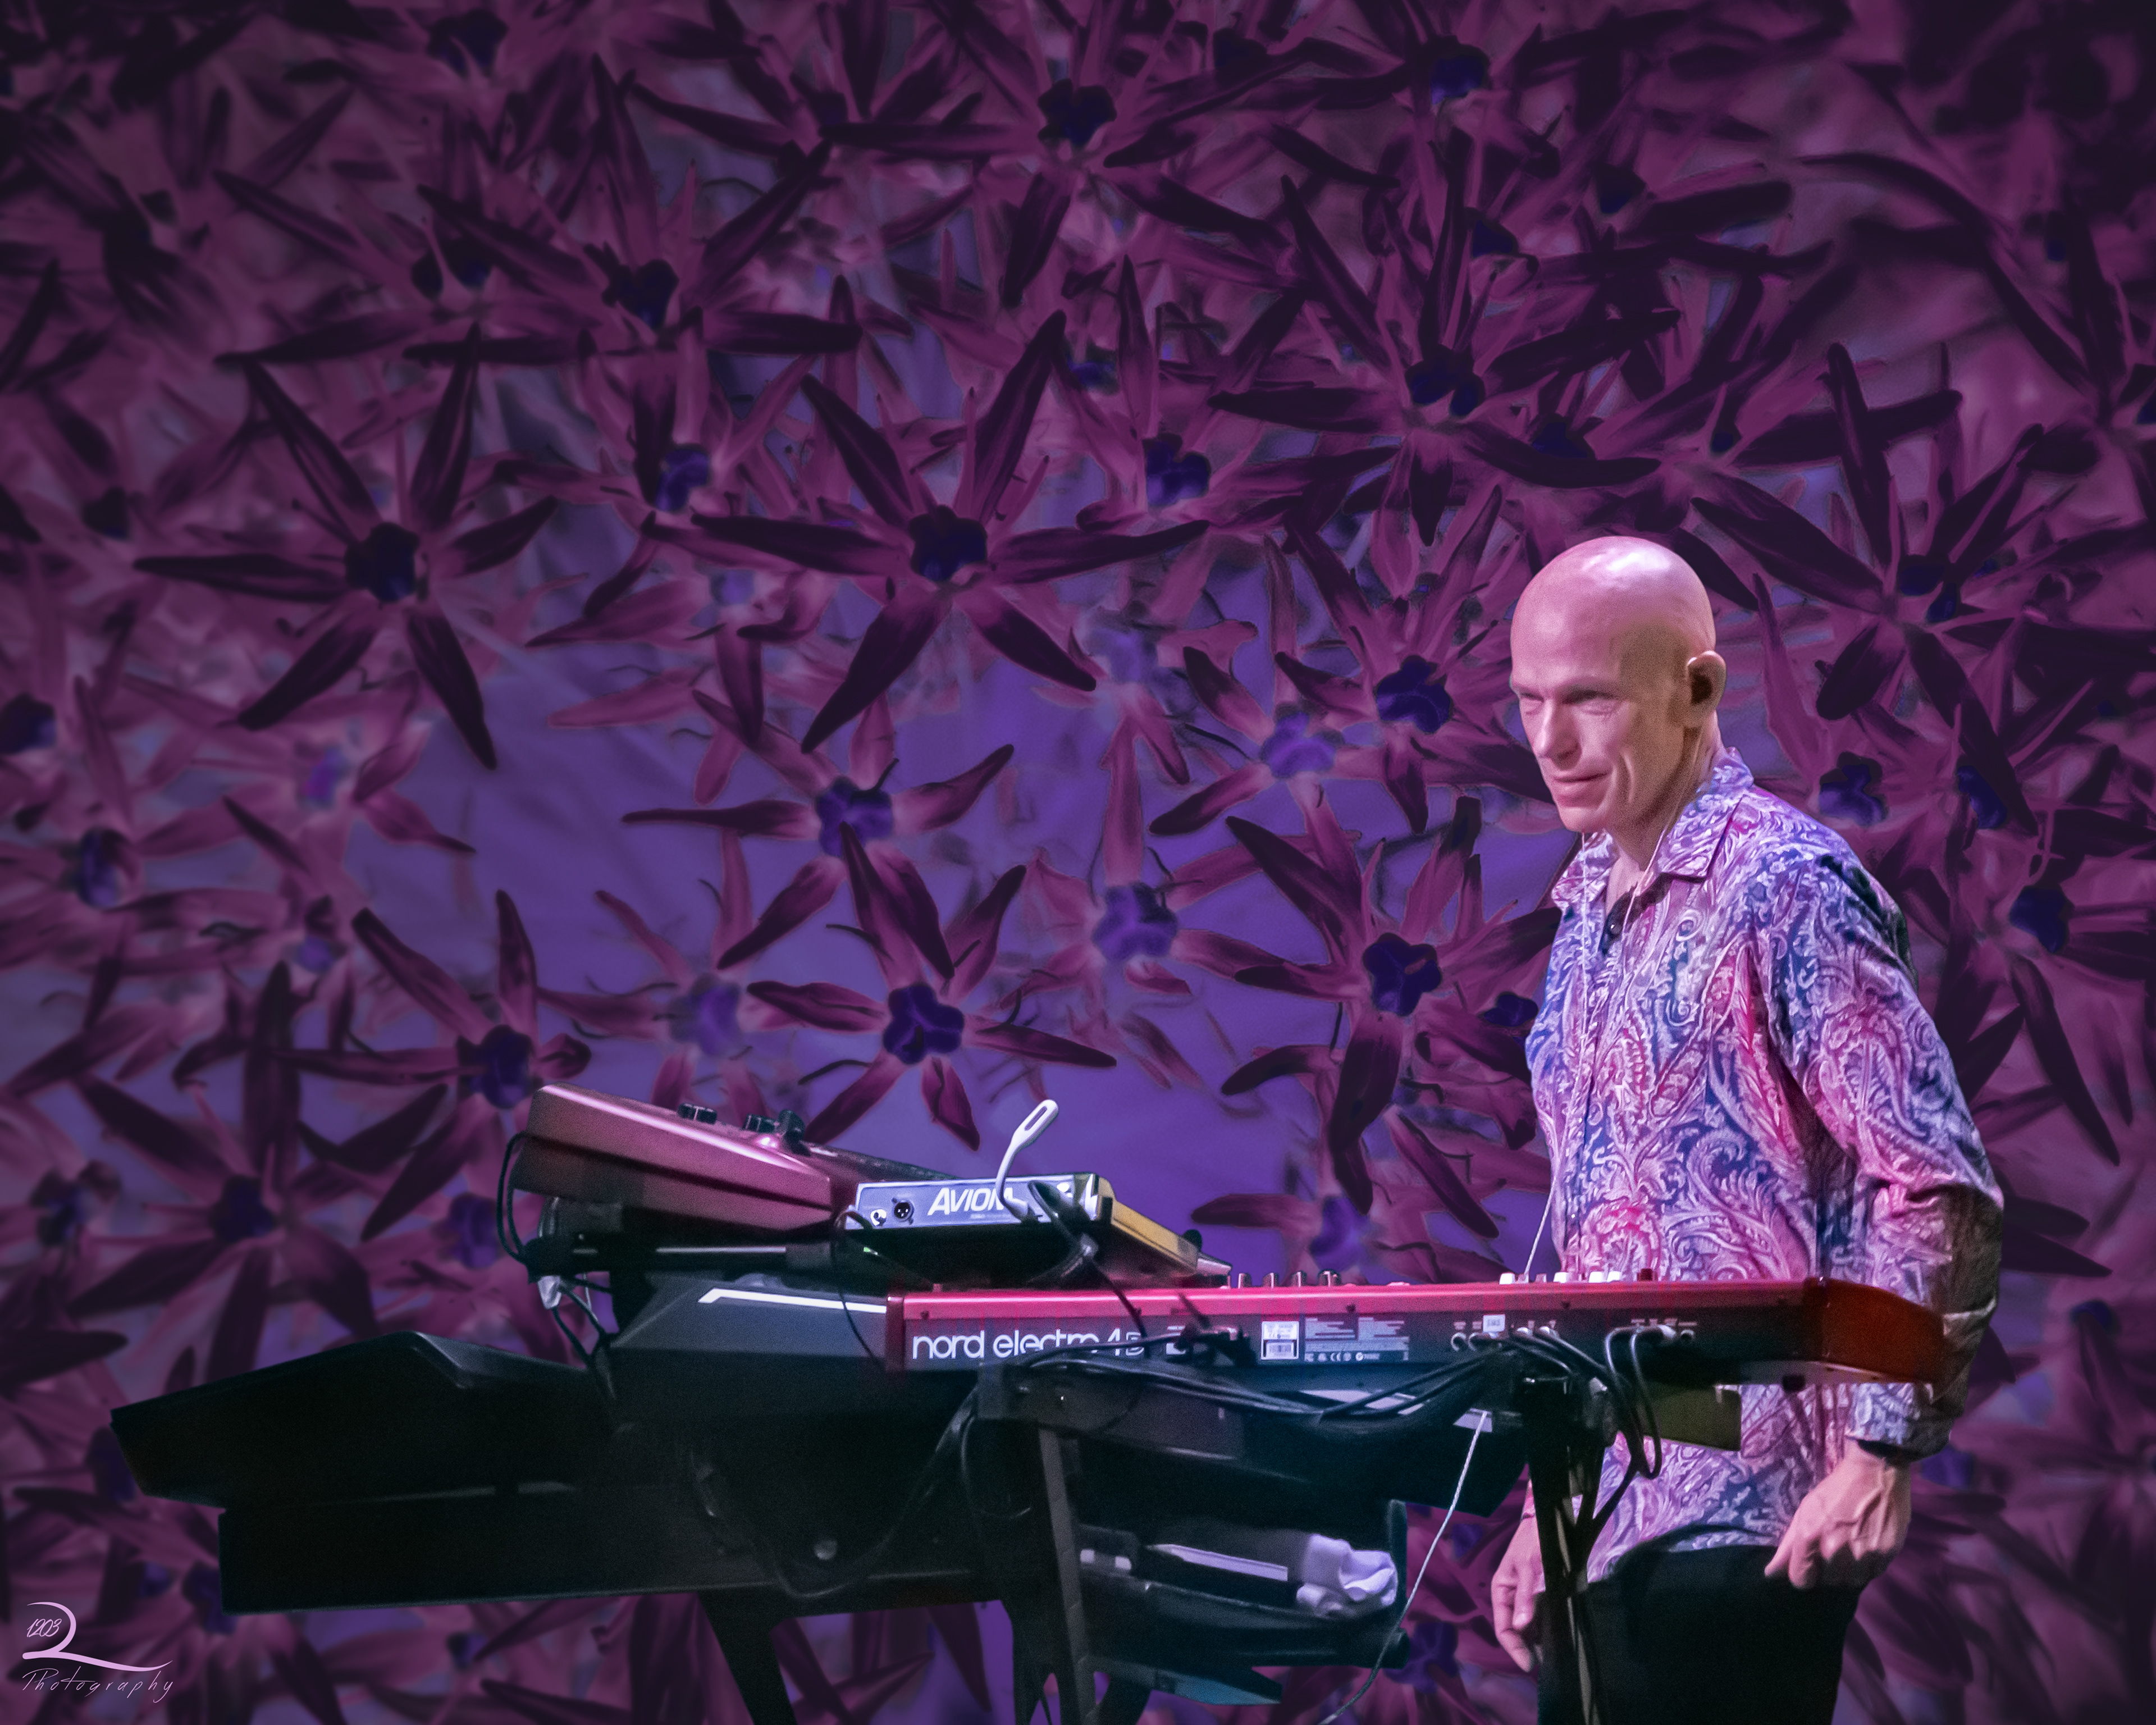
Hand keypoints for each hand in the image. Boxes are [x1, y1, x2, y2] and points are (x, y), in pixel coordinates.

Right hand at [1489, 1512, 1544, 1670]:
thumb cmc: (1534, 1540)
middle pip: (1516, 1630)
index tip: (1529, 1664)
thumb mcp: (1529, 1566)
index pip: (1503, 1626)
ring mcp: (1529, 1597)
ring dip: (1539, 1641)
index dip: (1514, 1647)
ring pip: (1530, 1627)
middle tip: (1546, 1663)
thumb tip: (1522, 1627)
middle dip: (1527, 1647)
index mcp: (1502, 1590)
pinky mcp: (1544, 1595)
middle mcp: (1514, 1597)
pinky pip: (1543, 1618)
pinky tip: (1559, 1637)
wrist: (1551, 1519)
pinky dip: (1548, 1630)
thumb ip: (1526, 1595)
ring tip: (1554, 1655)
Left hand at [1765, 1446, 1912, 1588]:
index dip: (1804, 1574)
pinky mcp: (1886, 1554)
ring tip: (1852, 1548)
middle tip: (1835, 1548)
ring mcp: (1862, 1553)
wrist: (1875, 1472)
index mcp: (1809, 1536)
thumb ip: (1788, 1547)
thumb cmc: (1835, 1491)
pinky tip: (1868, 1546)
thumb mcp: (1805, 1512)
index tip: (1810, 1565)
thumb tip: (1770, 1574)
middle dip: (1828, 1570)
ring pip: (1851, 1582)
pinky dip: (1869, 1566)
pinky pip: (1873, 1574)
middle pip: (1827, 1582)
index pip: (1801, 1580)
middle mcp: (1835, 1548)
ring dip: (1850, 1571)